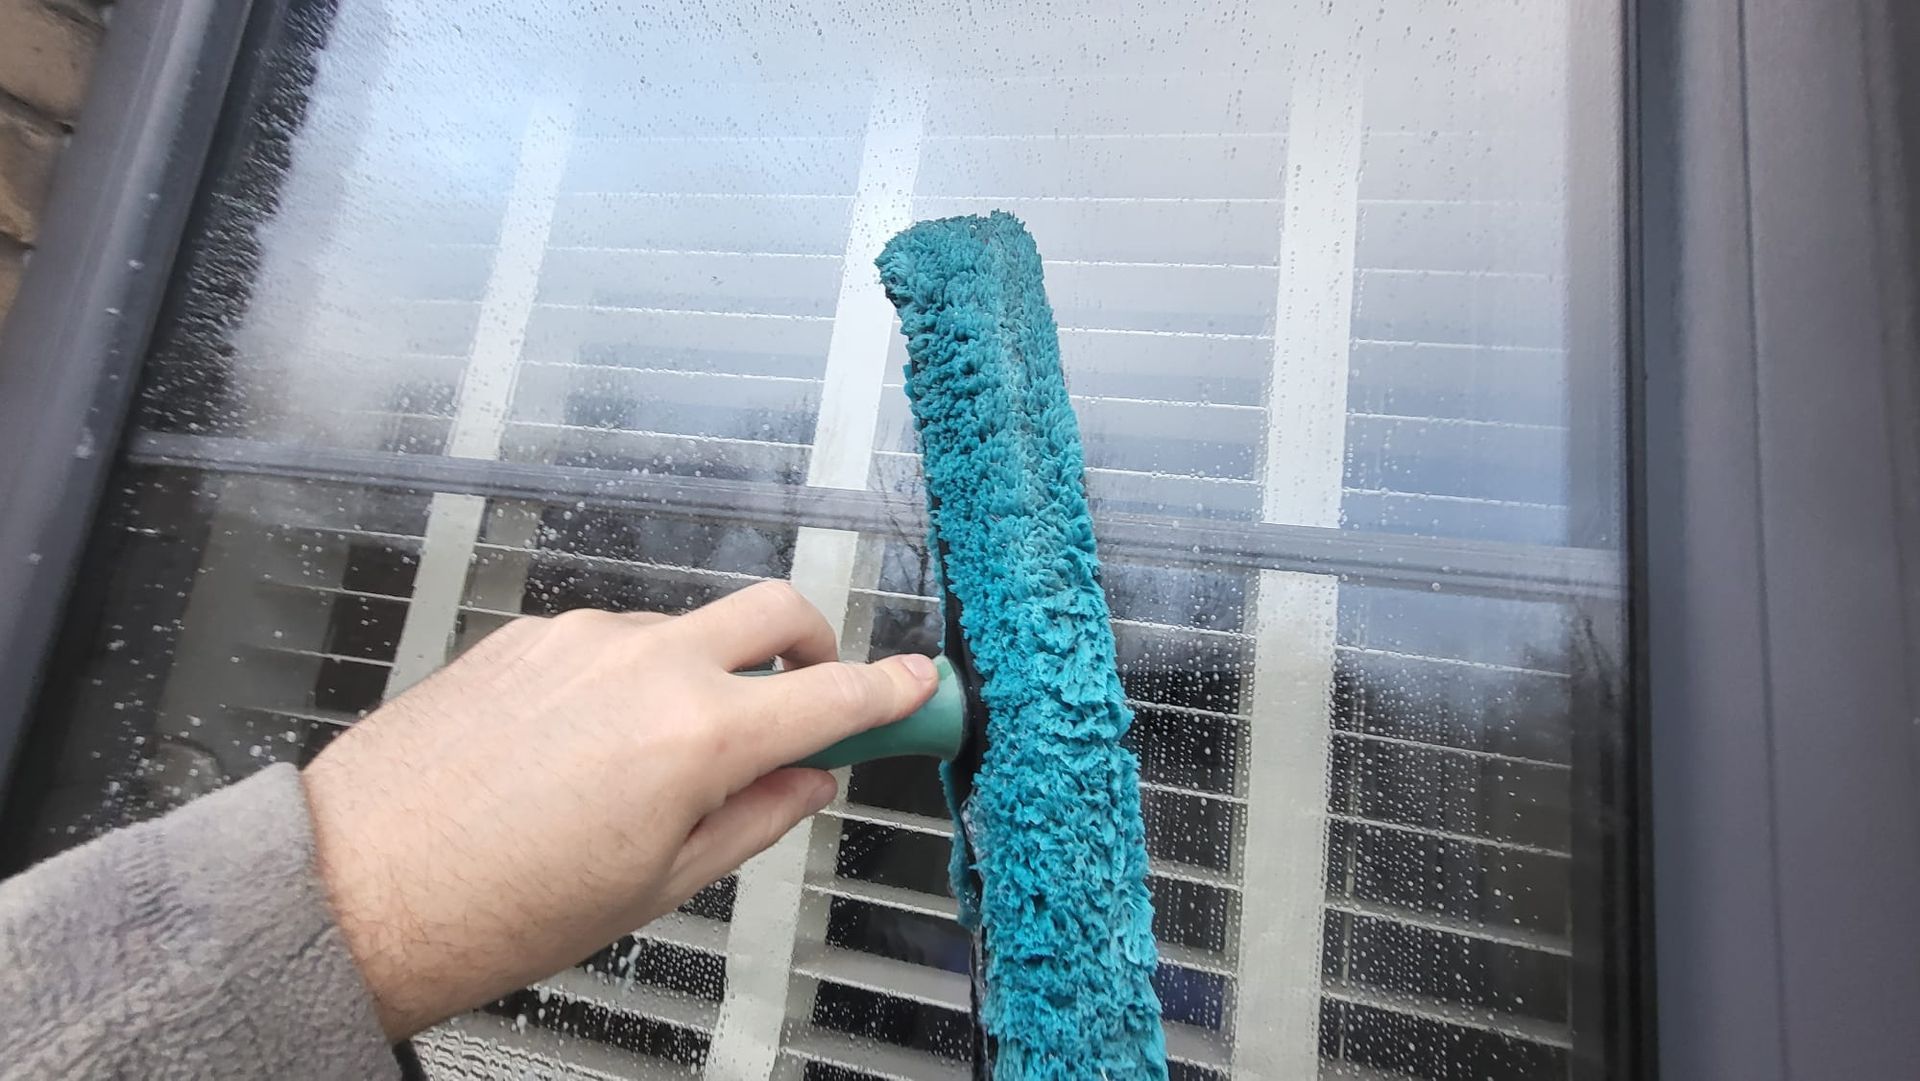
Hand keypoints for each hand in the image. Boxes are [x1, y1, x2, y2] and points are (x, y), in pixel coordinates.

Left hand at [299, 581, 937, 1039]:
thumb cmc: (490, 908)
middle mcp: (643, 664)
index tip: (919, 686)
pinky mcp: (526, 635)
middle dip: (814, 643)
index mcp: (692, 736)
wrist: (355, 886)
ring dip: (708, 672)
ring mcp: (580, 640)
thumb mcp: (656, 886)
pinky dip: (632, 678)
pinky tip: (591, 748)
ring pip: (686, 629)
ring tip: (662, 762)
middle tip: (814, 695)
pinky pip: (611, 642)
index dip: (891, 689)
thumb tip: (805, 783)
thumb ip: (752, 819)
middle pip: (774, 611)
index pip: (830, 694)